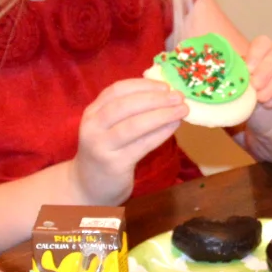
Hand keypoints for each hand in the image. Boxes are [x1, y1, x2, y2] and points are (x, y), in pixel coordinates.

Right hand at [74, 78, 186, 201]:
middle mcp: (93, 126)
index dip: (143, 85)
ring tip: (182, 111)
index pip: (116, 90)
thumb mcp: (108, 127)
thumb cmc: (106, 151)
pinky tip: (174, 127)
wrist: (89, 185)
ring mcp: (101, 146)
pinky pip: (141, 145)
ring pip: (134, 125)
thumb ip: (128, 110)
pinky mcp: (114, 164)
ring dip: (161, 115)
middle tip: (178, 97)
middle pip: (125, 106)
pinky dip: (160, 134)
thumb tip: (164, 93)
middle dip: (155, 99)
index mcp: (92, 112)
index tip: (165, 85)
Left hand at [240, 36, 271, 158]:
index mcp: (267, 58)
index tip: (246, 70)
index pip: (264, 43)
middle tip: (254, 85)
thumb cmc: (259, 112)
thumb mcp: (244, 98)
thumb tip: (228, 75)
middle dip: (266, 68)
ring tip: (261, 98)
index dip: (255, 53)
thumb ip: (239, 85)